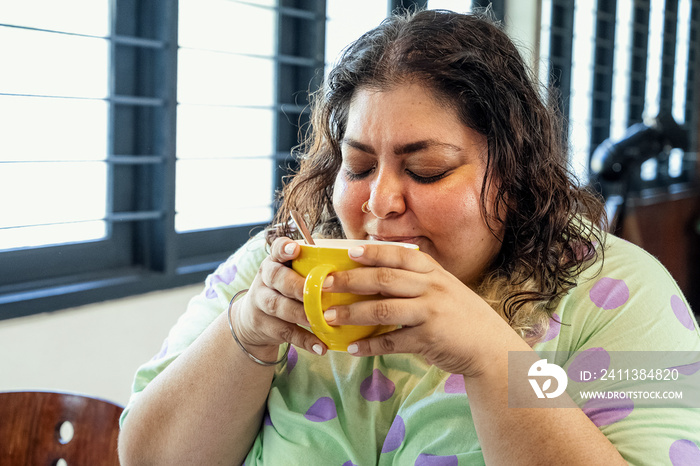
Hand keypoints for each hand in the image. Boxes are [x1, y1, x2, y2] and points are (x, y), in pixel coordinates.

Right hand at [233, 237, 326, 355]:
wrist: (252, 321)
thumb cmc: (285, 291)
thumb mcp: (290, 275)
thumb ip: (311, 268)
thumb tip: (352, 262)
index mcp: (275, 261)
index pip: (276, 249)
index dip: (283, 248)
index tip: (295, 249)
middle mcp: (265, 279)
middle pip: (277, 278)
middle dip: (297, 285)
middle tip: (316, 292)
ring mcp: (261, 302)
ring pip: (278, 306)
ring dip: (301, 313)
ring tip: (320, 320)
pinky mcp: (264, 326)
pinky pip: (285, 332)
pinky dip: (305, 340)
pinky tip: (321, 346)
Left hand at [321, 243, 515, 375]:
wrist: (491, 348)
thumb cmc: (461, 317)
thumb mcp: (444, 290)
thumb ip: (416, 282)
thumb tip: (373, 280)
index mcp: (433, 272)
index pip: (398, 256)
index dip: (371, 252)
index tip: (347, 252)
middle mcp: (432, 287)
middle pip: (383, 279)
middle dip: (350, 280)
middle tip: (325, 284)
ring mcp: (431, 312)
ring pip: (383, 309)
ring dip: (352, 313)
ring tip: (329, 317)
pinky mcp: (428, 339)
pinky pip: (392, 342)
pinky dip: (370, 346)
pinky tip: (352, 348)